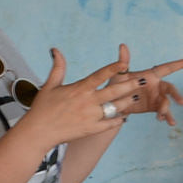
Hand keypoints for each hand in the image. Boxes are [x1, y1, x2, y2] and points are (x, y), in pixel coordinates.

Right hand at [19, 48, 146, 145]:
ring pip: (115, 108)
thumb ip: (58, 68)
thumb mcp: (50, 85)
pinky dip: (118, 121)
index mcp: (79, 89)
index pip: (99, 76)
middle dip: (130, 85)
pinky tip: (124, 117)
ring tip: (136, 97)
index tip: (125, 63)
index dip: (113, 69)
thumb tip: (55, 50)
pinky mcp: (91, 129)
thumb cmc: (42, 108)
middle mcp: (87, 102)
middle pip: (113, 91)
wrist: (38, 132)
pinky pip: (109, 124)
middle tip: (143, 80)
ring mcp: (90, 116)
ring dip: (127, 102)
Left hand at [105, 44, 182, 125]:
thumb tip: (122, 45)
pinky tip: (164, 121)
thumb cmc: (116, 85)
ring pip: (166, 102)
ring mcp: (156, 97)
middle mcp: (156, 86)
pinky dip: (165, 116)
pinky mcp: (154, 108)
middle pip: (170, 89)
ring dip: (167, 109)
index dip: (180, 64)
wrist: (113, 103)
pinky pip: (162, 112)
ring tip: (164, 117)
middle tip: (182, 102)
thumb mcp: (119, 74)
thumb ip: (123, 61)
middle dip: (177, 95)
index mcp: (151, 75)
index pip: (168, 68)